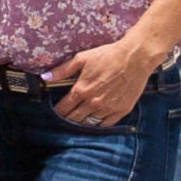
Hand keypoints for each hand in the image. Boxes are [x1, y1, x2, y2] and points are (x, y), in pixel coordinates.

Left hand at [44, 33, 168, 126]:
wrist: (135, 58)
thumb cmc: (108, 56)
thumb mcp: (82, 59)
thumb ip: (62, 70)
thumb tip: (44, 77)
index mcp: (81, 90)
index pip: (63, 109)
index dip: (57, 112)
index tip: (54, 113)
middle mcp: (93, 102)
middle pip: (74, 119)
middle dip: (66, 120)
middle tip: (63, 120)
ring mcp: (108, 108)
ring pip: (89, 124)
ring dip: (81, 124)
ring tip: (77, 122)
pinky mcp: (122, 110)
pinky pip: (106, 125)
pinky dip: (98, 125)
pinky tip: (94, 122)